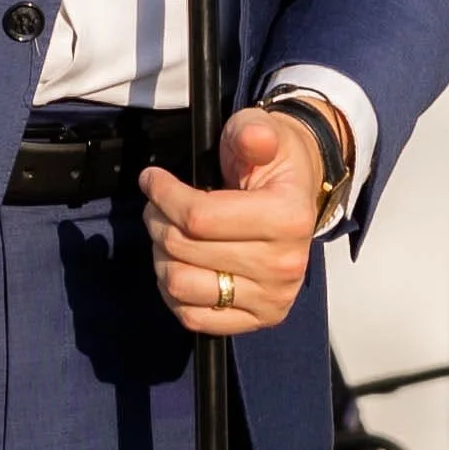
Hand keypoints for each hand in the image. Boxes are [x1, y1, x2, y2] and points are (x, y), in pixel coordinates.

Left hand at [141, 107, 322, 337]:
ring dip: (162, 256)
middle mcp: (284, 265)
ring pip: (182, 285)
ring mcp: (272, 297)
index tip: (151, 178)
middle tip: (157, 204)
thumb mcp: (262, 131)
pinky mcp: (259, 319)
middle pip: (185, 250)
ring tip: (167, 233)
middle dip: (158, 220)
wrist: (297, 195)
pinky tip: (178, 264)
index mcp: (288, 217)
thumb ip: (252, 131)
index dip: (163, 195)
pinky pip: (194, 317)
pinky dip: (173, 293)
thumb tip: (253, 138)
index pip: (199, 217)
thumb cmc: (272, 163)